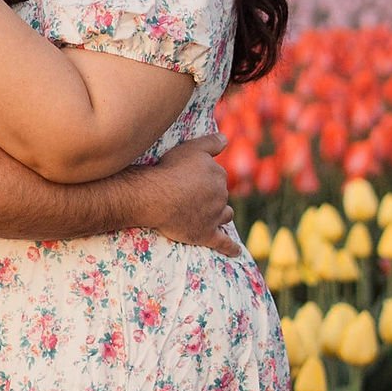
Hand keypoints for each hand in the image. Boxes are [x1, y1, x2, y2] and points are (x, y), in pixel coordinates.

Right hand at [130, 139, 243, 253]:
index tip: (194, 178)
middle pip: (221, 196)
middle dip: (212, 196)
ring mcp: (214, 217)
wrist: (155, 196)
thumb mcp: (191, 148)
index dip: (206, 177)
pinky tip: (236, 252)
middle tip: (194, 196)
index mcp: (219, 176)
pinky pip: (223, 243)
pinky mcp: (206, 235)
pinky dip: (231, 248)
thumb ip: (211, 142)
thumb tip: (227, 139)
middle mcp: (220, 197)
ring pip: (225, 216)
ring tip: (216, 217)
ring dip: (222, 215)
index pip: (218, 176)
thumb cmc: (170, 170)